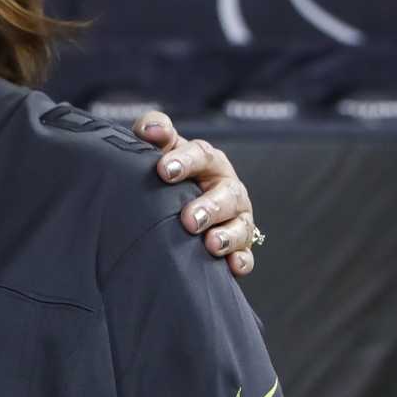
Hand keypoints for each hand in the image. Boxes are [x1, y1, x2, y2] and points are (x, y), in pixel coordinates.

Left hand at [132, 111, 259, 276]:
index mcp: (208, 161)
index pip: (201, 155)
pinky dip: (240, 260)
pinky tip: (232, 267)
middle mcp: (227, 188)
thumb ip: (154, 131)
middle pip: (226, 194)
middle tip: (189, 219)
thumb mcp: (161, 149)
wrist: (174, 204)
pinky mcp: (239, 245)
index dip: (184, 161)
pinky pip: (245, 254)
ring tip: (211, 244)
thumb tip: (151, 130)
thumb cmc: (168, 172)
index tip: (164, 170)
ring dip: (227, 236)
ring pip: (240, 226)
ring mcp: (236, 217)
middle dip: (209, 207)